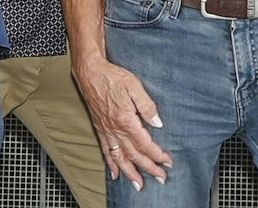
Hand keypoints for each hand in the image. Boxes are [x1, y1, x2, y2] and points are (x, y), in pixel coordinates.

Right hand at [73, 55, 168, 188]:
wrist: (90, 72)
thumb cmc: (112, 76)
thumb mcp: (134, 86)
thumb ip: (147, 106)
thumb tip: (157, 123)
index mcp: (125, 120)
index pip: (144, 143)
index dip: (157, 155)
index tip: (167, 162)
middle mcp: (115, 129)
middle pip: (134, 154)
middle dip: (148, 168)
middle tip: (160, 178)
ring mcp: (106, 130)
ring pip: (119, 158)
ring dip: (130, 173)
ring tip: (138, 185)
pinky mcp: (100, 128)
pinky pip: (105, 151)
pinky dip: (111, 164)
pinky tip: (115, 174)